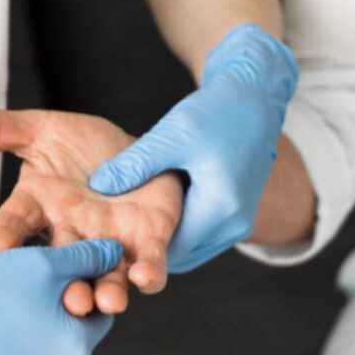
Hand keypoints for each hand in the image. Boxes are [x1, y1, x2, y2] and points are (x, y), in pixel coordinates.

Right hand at [0, 106, 183, 314]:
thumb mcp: (42, 131)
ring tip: (104, 301)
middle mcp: (71, 234)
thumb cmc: (87, 150)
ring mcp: (109, 244)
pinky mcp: (147, 244)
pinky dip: (148, 276)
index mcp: (39, 208)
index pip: (13, 226)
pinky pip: (148, 265)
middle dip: (58, 284)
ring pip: (103, 277)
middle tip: (60, 297)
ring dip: (104, 292)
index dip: (3, 237)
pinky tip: (145, 278)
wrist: (142, 154)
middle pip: (58, 265)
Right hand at [0, 239, 121, 354]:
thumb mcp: (41, 262)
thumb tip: (114, 253)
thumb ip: (85, 257)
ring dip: (29, 334)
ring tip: (0, 307)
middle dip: (54, 312)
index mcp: (76, 348)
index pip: (97, 313)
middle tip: (25, 288)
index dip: (80, 288)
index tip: (56, 275)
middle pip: (68, 337)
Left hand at [90, 23, 297, 272]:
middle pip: (182, 254)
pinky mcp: (237, 217)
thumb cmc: (217, 112)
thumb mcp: (171, 135)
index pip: (172, 248)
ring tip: (128, 229)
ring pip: (192, 248)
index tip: (107, 242)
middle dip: (149, 248)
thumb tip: (97, 187)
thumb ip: (135, 163)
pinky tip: (154, 216)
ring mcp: (239, 224)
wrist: (256, 101)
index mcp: (221, 207)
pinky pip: (202, 236)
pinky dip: (180, 230)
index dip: (138, 249)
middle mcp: (235, 225)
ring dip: (165, 241)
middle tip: (111, 241)